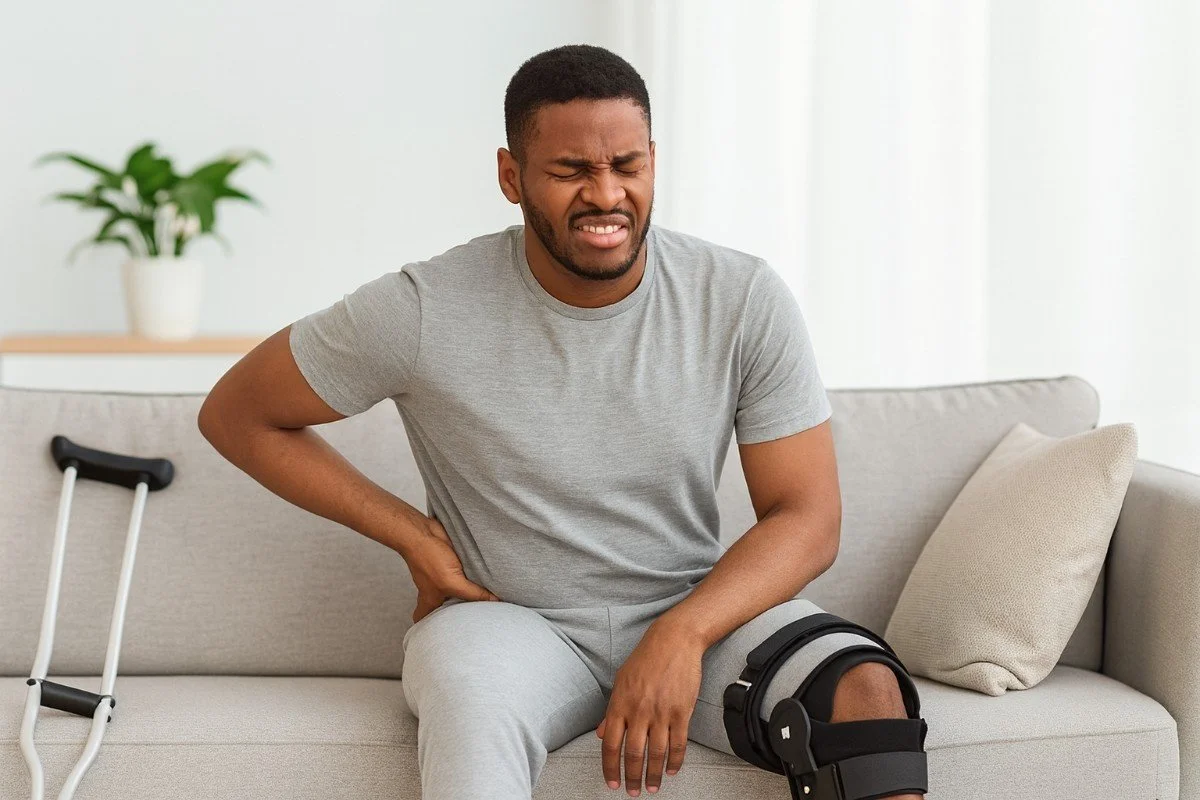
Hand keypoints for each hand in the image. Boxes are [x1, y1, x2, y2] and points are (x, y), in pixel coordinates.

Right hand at [399, 515, 501, 623]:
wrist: (424, 531)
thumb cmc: (429, 559)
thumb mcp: (452, 582)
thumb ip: (473, 593)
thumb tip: (495, 602)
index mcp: (431, 601)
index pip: (427, 619)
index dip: (434, 627)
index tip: (449, 634)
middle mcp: (438, 591)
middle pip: (449, 606)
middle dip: (463, 611)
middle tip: (481, 618)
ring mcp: (446, 577)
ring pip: (461, 589)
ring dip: (472, 591)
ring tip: (491, 600)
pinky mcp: (455, 564)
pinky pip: (468, 573)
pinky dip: (476, 574)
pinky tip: (490, 577)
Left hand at [596, 621, 704, 794]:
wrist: (674, 640)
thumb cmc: (645, 658)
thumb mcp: (621, 680)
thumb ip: (611, 710)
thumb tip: (601, 733)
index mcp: (620, 703)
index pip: (610, 744)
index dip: (610, 767)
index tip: (612, 782)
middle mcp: (639, 710)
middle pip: (633, 753)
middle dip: (631, 777)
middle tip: (632, 792)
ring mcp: (661, 712)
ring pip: (656, 753)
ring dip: (653, 775)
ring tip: (652, 787)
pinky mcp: (682, 711)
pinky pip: (678, 743)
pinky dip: (675, 761)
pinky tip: (672, 770)